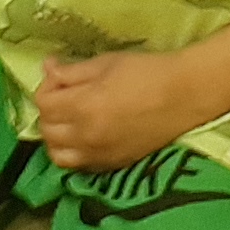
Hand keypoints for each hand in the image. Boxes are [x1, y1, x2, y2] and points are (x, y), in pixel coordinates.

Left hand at [34, 46, 202, 171]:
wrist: (185, 95)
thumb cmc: (147, 72)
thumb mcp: (106, 63)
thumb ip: (72, 72)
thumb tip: (47, 70)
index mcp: (83, 107)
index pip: (43, 104)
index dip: (46, 86)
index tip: (59, 76)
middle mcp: (86, 137)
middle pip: (47, 130)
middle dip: (48, 111)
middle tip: (63, 95)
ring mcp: (100, 155)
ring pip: (58, 155)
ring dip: (56, 137)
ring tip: (69, 120)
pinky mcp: (115, 165)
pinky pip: (80, 166)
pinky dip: (74, 152)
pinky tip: (85, 136)